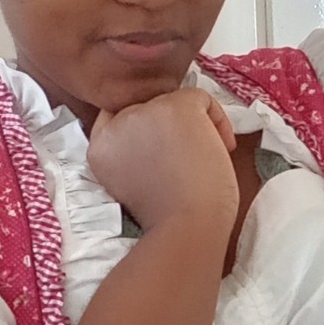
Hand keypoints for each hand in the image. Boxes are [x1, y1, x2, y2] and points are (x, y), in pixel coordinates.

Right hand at [88, 87, 238, 234]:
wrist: (185, 227)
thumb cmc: (169, 218)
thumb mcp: (132, 183)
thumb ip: (133, 155)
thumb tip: (161, 135)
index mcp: (100, 147)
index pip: (117, 118)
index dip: (145, 129)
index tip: (165, 149)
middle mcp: (117, 124)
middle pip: (148, 108)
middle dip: (170, 129)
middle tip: (190, 160)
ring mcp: (145, 111)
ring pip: (174, 101)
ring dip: (194, 125)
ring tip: (205, 158)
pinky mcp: (175, 107)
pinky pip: (202, 98)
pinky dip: (219, 119)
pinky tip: (223, 148)